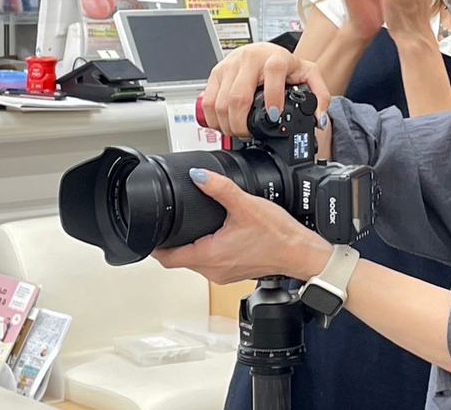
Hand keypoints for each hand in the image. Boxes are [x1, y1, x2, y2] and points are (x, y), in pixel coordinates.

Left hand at [152, 169, 332, 282]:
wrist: (301, 253)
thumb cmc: (279, 236)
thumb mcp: (246, 205)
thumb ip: (220, 188)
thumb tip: (198, 175)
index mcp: (210, 256)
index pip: (168, 258)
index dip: (154, 246)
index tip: (149, 234)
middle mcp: (214, 271)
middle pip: (179, 260)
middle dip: (172, 243)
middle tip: (169, 224)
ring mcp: (224, 274)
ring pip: (195, 262)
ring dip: (191, 247)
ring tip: (191, 227)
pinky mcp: (234, 273)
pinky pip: (211, 263)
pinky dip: (207, 250)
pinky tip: (216, 235)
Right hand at [199, 42, 330, 136]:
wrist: (265, 50)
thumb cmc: (284, 63)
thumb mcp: (308, 74)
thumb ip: (320, 96)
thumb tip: (319, 119)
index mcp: (275, 57)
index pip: (273, 73)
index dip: (272, 97)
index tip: (273, 116)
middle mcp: (250, 59)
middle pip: (238, 97)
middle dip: (241, 123)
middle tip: (249, 133)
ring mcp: (230, 65)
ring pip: (220, 102)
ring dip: (227, 124)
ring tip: (238, 131)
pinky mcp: (216, 72)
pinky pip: (207, 100)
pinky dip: (213, 118)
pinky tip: (224, 124)